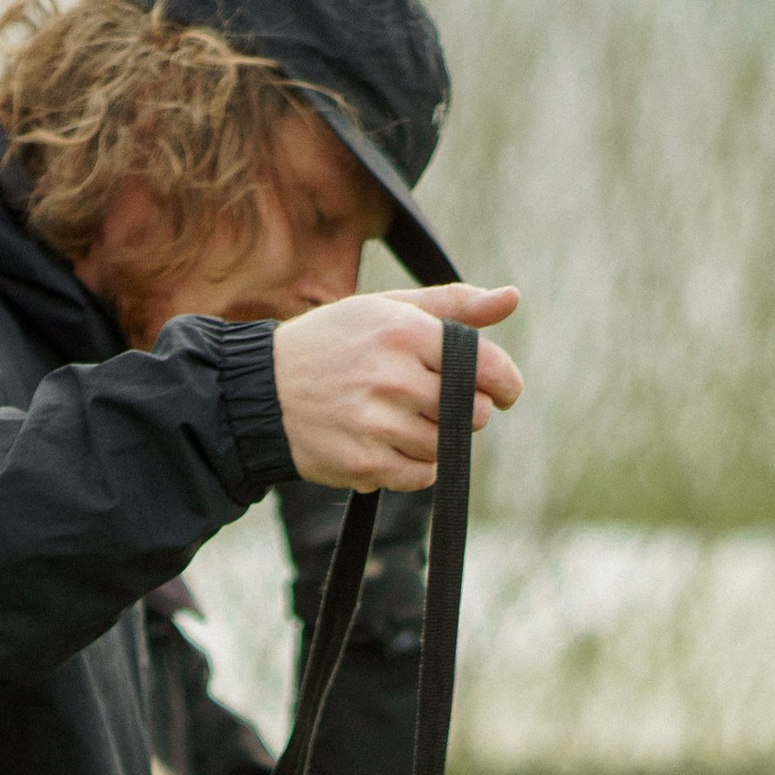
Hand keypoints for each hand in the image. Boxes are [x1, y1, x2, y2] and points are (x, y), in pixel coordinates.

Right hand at [271, 284, 520, 491]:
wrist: (262, 390)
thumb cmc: (334, 343)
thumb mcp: (387, 309)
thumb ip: (453, 306)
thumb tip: (512, 299)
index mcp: (402, 331)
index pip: (484, 366)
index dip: (505, 384)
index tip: (506, 393)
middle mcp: (391, 377)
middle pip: (471, 412)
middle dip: (466, 411)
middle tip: (442, 404)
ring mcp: (375, 423)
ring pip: (445, 446)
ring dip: (438, 439)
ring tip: (407, 421)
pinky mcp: (363, 463)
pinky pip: (420, 475)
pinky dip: (418, 466)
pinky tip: (395, 445)